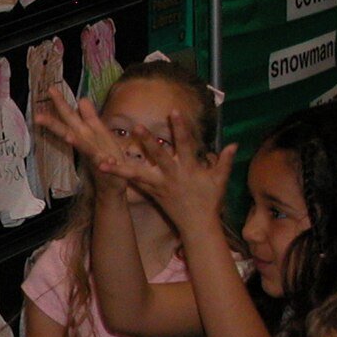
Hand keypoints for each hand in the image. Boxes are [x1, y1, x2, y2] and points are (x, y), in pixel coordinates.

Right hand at [34, 84, 128, 191]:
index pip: (70, 116)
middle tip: (37, 116)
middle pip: (68, 129)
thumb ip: (90, 116)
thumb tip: (82, 99)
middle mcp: (86, 142)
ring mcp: (95, 155)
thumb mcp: (99, 132)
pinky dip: (100, 161)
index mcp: (85, 132)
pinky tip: (101, 161)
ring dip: (73, 140)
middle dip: (54, 122)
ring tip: (66, 136)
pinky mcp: (106, 166)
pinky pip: (102, 162)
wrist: (112, 183)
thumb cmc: (105, 156)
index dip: (60, 103)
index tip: (50, 89)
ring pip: (81, 145)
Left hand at [96, 112, 235, 237]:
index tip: (174, 111)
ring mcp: (158, 185)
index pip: (185, 144)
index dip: (180, 128)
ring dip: (120, 166)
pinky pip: (132, 184)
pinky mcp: (150, 193)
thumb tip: (234, 144)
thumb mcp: (219, 181)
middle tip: (136, 126)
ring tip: (101, 161)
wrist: (197, 225)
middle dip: (148, 141)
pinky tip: (104, 170)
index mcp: (189, 169)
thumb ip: (224, 162)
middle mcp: (171, 175)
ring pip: (137, 173)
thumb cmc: (210, 201)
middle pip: (158, 155)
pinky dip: (120, 177)